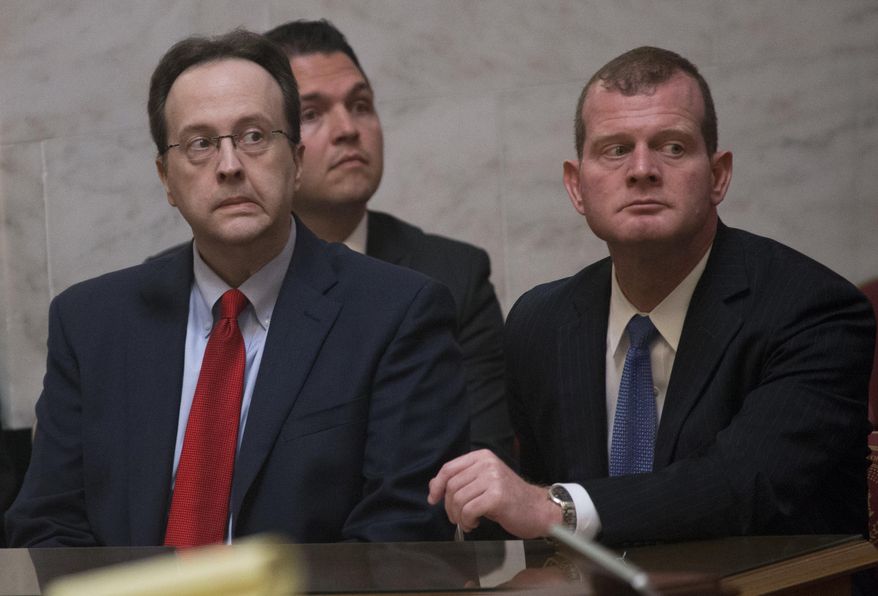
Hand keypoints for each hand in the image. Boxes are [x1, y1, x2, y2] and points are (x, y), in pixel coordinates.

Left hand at [428, 449, 560, 537]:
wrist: (538, 509)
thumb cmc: (509, 499)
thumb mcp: (483, 484)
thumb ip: (460, 481)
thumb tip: (434, 486)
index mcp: (482, 457)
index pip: (449, 468)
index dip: (437, 485)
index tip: (433, 499)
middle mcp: (487, 464)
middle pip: (452, 485)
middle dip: (449, 506)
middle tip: (457, 518)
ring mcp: (493, 478)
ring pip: (459, 499)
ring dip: (459, 516)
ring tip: (468, 521)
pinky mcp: (497, 496)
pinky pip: (469, 510)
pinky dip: (467, 521)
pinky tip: (475, 523)